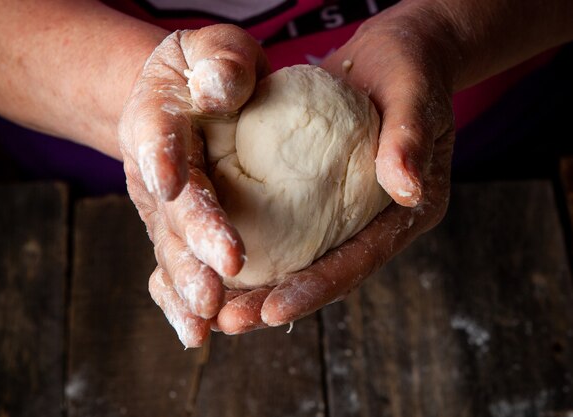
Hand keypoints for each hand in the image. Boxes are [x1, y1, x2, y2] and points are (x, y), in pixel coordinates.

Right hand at [118, 24, 268, 346]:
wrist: (182, 104)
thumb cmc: (209, 72)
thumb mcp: (214, 48)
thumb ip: (219, 60)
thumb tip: (219, 88)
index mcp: (158, 115)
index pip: (155, 133)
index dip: (160, 157)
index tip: (169, 181)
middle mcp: (154, 171)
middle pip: (171, 208)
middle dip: (195, 242)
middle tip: (221, 275)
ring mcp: (162, 210)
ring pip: (171, 250)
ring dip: (188, 285)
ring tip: (208, 317)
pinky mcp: (175, 236)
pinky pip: (174, 270)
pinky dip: (181, 303)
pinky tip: (196, 333)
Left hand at [215, 3, 456, 333]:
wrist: (394, 53)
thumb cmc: (411, 68)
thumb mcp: (413, 93)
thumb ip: (411, 139)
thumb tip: (407, 189)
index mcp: (408, 212)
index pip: (361, 260)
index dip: (318, 288)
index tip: (273, 310)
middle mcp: (376, 221)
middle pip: (326, 274)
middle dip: (277, 302)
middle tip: (230, 322)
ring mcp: (347, 211)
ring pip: (302, 259)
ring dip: (260, 286)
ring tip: (216, 308)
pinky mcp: (320, 194)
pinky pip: (287, 227)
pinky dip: (256, 246)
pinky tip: (219, 260)